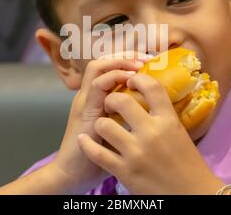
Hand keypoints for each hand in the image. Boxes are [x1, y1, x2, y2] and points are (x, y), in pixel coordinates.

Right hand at [51, 52, 149, 193]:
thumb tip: (156, 111)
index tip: (151, 62)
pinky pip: (97, 85)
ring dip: (121, 62)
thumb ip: (129, 118)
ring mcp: (85, 100)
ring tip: (139, 65)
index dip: (129, 60)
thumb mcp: (118, 132)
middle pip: (103, 61)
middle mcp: (89, 95)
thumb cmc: (99, 157)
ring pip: (98, 67)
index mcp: (97, 98)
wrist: (73, 175)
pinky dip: (114, 77)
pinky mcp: (84, 110)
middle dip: (127, 56)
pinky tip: (129, 80)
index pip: (110, 68)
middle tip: (147, 57)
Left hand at [77, 72, 225, 193]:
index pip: (151, 87)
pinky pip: (96, 152)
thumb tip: (148, 95)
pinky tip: (85, 140)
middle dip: (111, 99)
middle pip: (120, 101)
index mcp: (168, 121)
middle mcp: (152, 133)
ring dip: (100, 123)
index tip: (130, 81)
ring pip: (104, 125)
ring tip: (103, 126)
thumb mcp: (179, 133)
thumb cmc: (188, 163)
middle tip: (111, 104)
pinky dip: (88, 145)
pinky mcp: (124, 171)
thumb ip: (163, 115)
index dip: (137, 78)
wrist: (193, 195)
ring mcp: (136, 153)